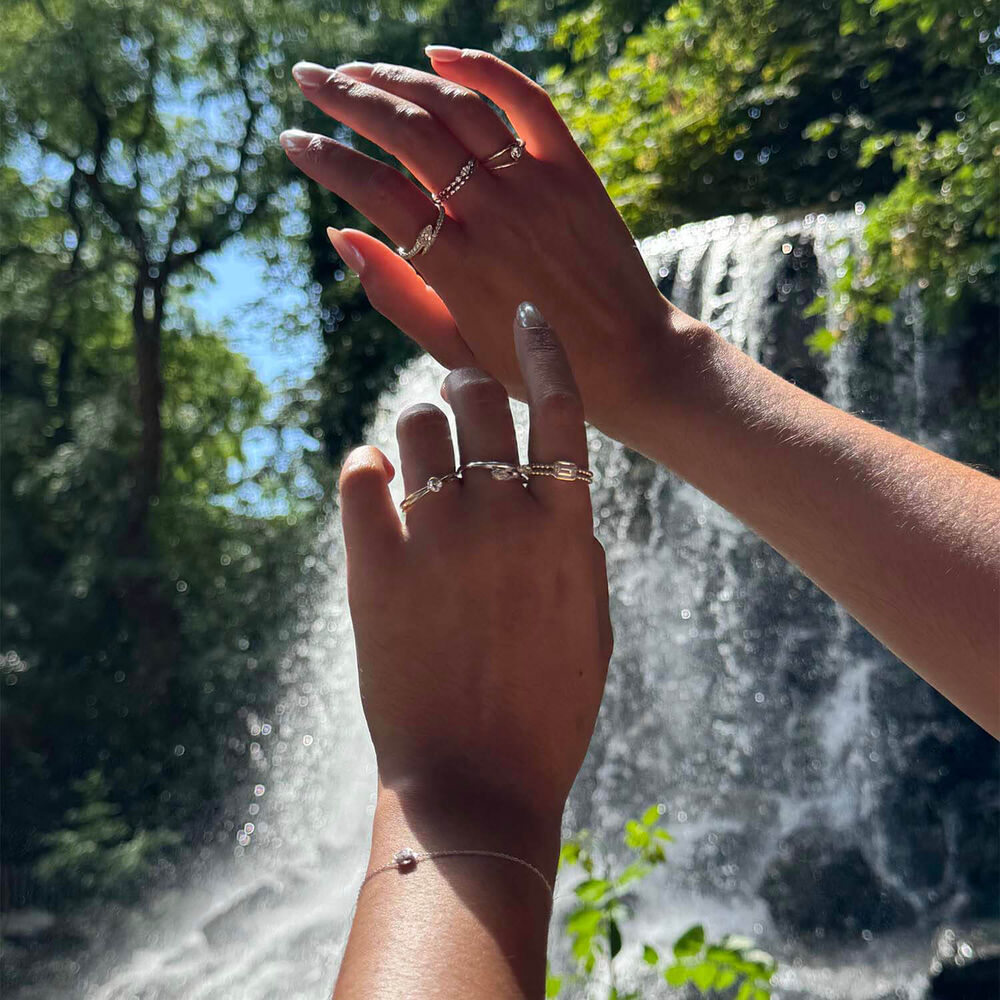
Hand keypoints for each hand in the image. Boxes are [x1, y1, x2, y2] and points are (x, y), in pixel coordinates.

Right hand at [281, 48, 703, 446]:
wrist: (629, 361)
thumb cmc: (531, 365)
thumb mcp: (453, 348)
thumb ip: (394, 293)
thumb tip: (338, 233)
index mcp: (457, 266)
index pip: (374, 191)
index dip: (326, 159)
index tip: (292, 140)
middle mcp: (494, 216)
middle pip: (408, 133)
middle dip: (347, 97)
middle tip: (307, 78)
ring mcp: (538, 187)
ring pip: (457, 108)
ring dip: (399, 78)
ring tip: (357, 70)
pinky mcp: (575, 170)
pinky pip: (527, 100)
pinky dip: (483, 68)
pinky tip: (439, 56)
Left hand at [339, 304, 611, 844]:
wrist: (476, 779)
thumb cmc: (548, 709)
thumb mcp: (592, 621)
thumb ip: (576, 545)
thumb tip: (556, 492)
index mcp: (565, 525)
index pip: (561, 405)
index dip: (544, 349)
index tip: (527, 316)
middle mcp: (502, 514)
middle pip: (477, 397)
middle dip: (466, 386)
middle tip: (458, 401)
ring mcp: (435, 536)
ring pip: (412, 426)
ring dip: (414, 430)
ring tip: (416, 459)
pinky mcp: (375, 564)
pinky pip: (358, 477)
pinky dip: (364, 471)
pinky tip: (375, 487)